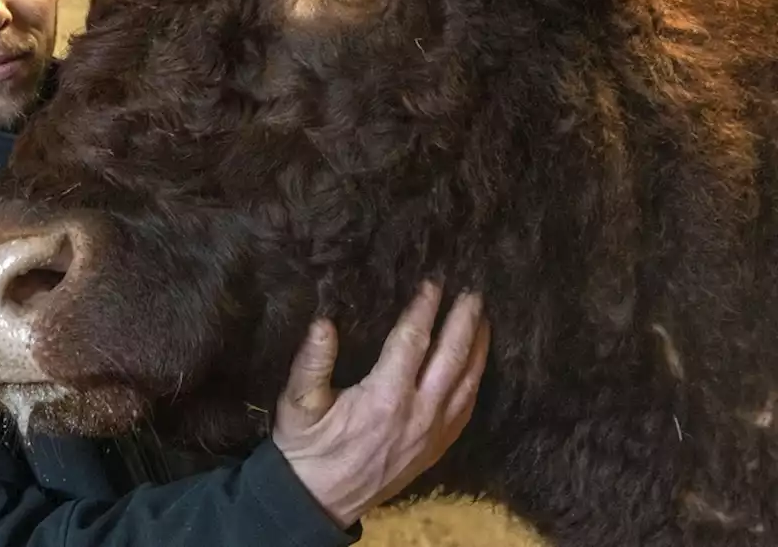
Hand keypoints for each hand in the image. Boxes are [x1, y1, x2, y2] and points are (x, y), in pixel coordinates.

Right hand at [272, 282, 488, 528]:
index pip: (413, 340)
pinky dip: (476, 381)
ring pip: (468, 382)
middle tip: (473, 292)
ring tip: (483, 319)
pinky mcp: (437, 448)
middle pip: (452, 356)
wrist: (320, 500)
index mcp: (384, 397)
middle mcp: (418, 412)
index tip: (432, 282)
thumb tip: (323, 321)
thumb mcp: (298, 403)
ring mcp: (432, 433)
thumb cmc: (306, 447)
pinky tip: (477, 365)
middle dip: (464, 320)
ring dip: (478, 347)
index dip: (424, 308)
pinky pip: (467, 409)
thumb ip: (311, 361)